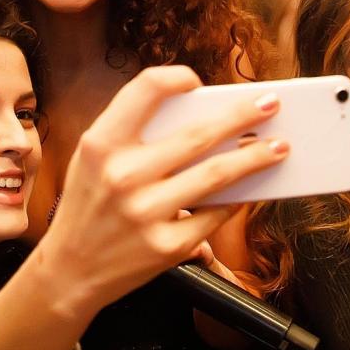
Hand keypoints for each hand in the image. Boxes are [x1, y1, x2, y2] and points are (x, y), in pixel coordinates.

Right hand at [37, 66, 284, 319]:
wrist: (71, 270)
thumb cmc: (88, 206)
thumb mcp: (91, 160)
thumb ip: (130, 133)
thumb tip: (197, 112)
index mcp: (101, 145)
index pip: (146, 90)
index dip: (177, 78)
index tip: (200, 82)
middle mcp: (122, 176)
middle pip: (197, 134)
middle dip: (242, 116)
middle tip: (270, 105)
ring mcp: (146, 213)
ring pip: (217, 175)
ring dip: (255, 158)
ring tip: (278, 147)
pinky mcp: (167, 246)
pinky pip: (215, 215)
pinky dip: (238, 198)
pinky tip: (252, 188)